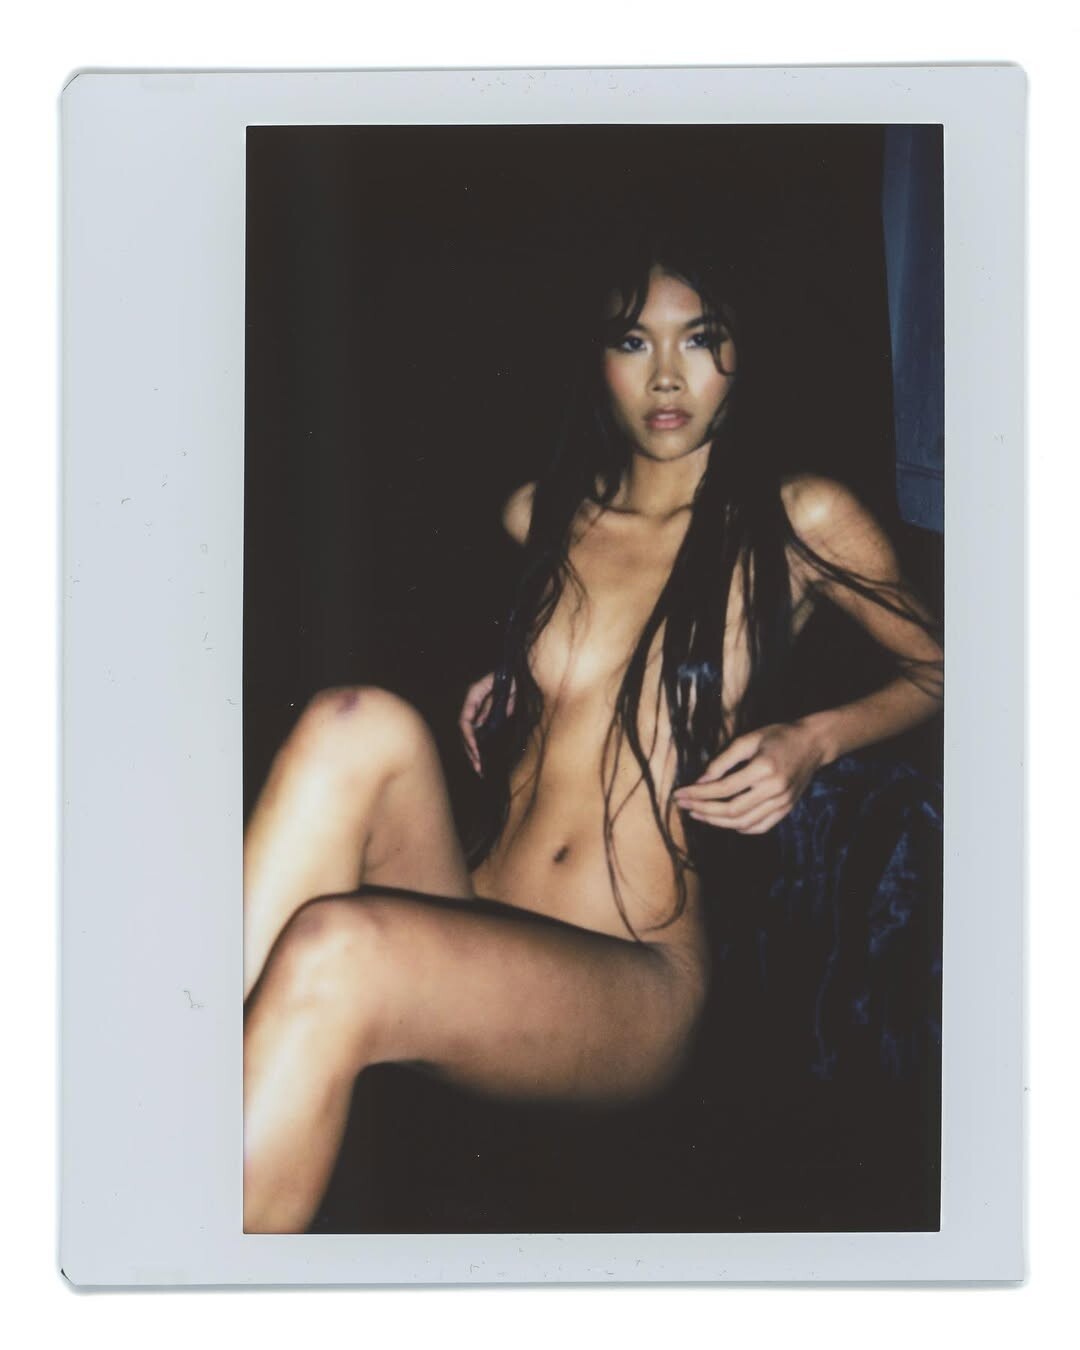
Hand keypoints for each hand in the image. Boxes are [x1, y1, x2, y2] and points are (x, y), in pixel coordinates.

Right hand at [458, 672, 514, 775]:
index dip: (468, 738)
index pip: (465, 721)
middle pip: (465, 732)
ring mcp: (477, 709)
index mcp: (474, 695)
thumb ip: (505, 703)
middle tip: (479, 768)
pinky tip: (483, 758)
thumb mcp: (512, 688)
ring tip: (480, 769)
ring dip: (473, 752)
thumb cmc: (513, 674)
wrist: (518, 669)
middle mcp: (472, 703)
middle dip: (470, 751)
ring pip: (470, 734)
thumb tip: (497, 720)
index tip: (476, 751)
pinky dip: (480, 745)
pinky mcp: (484, 714)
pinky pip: (478, 732)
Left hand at [672, 721, 825, 834]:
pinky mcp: (786, 809)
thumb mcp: (748, 739)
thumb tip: (701, 780)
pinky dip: (740, 828)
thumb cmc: (778, 736)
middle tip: (684, 805)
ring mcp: (782, 802)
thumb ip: (723, 760)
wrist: (813, 744)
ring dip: (717, 822)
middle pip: (731, 810)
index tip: (680, 794)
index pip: (723, 788)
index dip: (698, 793)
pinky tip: (724, 822)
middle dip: (703, 810)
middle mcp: (774, 789)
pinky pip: (760, 827)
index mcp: (763, 769)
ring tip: (698, 814)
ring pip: (744, 823)